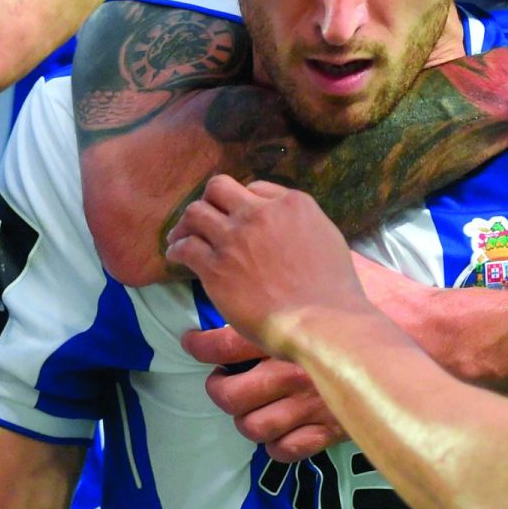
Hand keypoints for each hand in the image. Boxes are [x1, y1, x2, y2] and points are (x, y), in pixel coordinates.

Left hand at [165, 175, 371, 353]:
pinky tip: (176, 256)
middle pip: (219, 188)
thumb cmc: (332, 290)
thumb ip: (302, 224)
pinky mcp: (216, 266)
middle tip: (204, 217)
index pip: (255, 188)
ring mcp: (235, 238)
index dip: (243, 203)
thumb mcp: (327, 238)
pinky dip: (177, 249)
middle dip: (209, 201)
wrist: (320, 320)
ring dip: (186, 223)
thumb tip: (284, 225)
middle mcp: (259, 213)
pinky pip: (186, 247)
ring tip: (181, 235)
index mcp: (291, 204)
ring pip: (196, 212)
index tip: (237, 217)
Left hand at [181, 251, 426, 460]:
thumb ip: (296, 255)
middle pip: (229, 393)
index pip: (221, 343)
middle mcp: (289, 370)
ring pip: (252, 425)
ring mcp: (307, 403)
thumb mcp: (335, 261)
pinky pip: (287, 450)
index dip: (199, 346)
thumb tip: (270, 229)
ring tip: (240, 406)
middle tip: (214, 378)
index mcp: (284, 328)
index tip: (194, 341)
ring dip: (241, 418)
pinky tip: (273, 435)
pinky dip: (275, 446)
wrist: (428, 334)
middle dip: (215, 388)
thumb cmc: (385, 294)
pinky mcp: (329, 428)